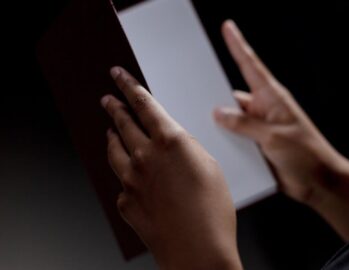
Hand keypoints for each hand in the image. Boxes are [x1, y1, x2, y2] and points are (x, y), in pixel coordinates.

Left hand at [101, 67, 242, 269]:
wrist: (197, 250)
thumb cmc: (211, 211)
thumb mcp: (209, 166)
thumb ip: (186, 149)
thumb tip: (172, 143)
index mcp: (170, 141)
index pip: (143, 103)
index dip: (128, 86)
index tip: (118, 76)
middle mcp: (145, 156)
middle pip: (123, 123)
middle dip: (114, 107)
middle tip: (107, 98)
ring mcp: (131, 179)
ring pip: (114, 149)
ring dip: (111, 136)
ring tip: (109, 130)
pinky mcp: (126, 200)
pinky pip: (121, 181)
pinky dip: (123, 174)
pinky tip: (128, 175)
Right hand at [214, 20, 348, 239]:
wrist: (318, 183)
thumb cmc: (306, 154)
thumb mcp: (273, 136)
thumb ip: (244, 124)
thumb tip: (218, 112)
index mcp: (272, 98)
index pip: (251, 66)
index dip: (238, 46)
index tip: (228, 28)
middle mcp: (262, 109)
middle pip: (233, 96)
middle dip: (215, 95)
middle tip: (194, 92)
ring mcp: (257, 128)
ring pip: (230, 119)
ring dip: (219, 124)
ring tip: (200, 124)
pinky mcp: (254, 144)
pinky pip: (233, 137)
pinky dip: (224, 140)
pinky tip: (212, 144)